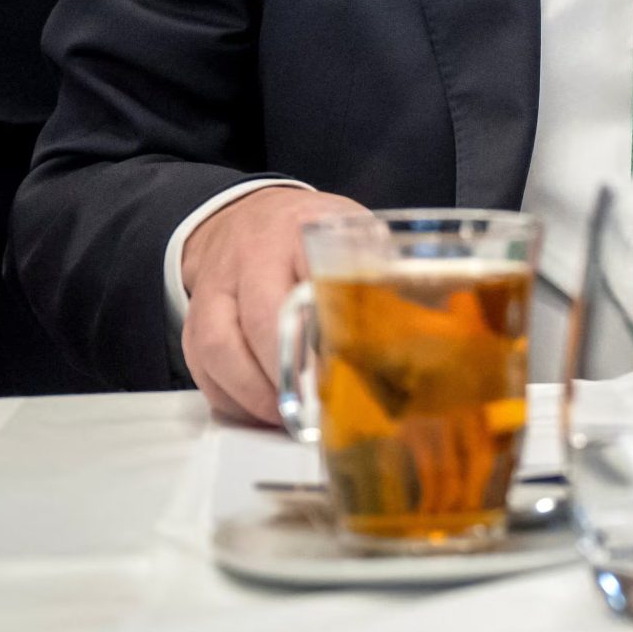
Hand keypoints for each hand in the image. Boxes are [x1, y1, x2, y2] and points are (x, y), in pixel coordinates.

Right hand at [180, 185, 367, 425]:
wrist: (249, 214)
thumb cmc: (314, 232)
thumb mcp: (359, 235)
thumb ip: (390, 276)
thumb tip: (438, 327)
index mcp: (305, 229)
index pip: (316, 276)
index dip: (329, 329)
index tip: (348, 366)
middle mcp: (252, 255)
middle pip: (260, 317)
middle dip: (289, 370)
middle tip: (317, 406)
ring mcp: (216, 286)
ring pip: (218, 346)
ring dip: (254, 392)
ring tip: (288, 417)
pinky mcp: (195, 317)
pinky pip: (200, 365)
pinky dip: (229, 397)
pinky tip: (260, 411)